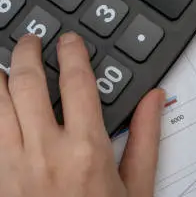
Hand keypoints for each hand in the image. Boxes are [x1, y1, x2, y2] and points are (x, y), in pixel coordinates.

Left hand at [0, 32, 164, 196]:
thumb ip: (145, 135)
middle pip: (26, 84)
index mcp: (87, 148)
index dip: (71, 52)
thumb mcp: (137, 185)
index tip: (69, 40)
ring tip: (4, 66)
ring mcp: (12, 166)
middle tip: (30, 40)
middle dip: (26, 52)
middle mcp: (45, 151)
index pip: (76, 82)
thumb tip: (154, 98)